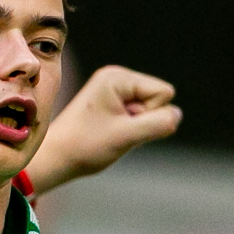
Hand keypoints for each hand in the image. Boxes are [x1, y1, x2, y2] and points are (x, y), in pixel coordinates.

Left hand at [24, 65, 182, 194]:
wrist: (57, 156)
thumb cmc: (86, 146)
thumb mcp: (127, 136)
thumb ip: (158, 124)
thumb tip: (177, 114)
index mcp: (118, 77)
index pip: (163, 92)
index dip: (149, 114)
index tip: (121, 124)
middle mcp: (116, 77)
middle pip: (158, 98)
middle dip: (143, 119)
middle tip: (114, 130)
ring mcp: (113, 89)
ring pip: (149, 108)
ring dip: (136, 125)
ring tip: (110, 132)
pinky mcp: (112, 102)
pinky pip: (138, 114)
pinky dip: (129, 127)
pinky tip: (110, 132)